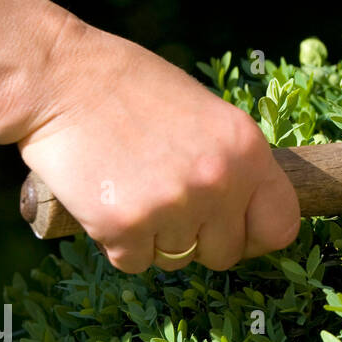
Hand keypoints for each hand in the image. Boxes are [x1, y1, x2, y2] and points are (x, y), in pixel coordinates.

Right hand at [16, 18, 300, 272]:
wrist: (60, 79)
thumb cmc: (131, 89)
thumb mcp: (208, 115)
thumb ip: (232, 164)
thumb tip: (246, 212)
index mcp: (248, 151)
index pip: (281, 225)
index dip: (257, 235)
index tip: (236, 231)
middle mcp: (219, 182)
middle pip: (226, 253)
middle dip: (200, 239)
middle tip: (169, 205)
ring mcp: (173, 207)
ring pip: (178, 260)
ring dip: (156, 239)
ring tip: (134, 189)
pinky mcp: (124, 226)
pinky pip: (134, 263)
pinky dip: (119, 243)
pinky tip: (108, 200)